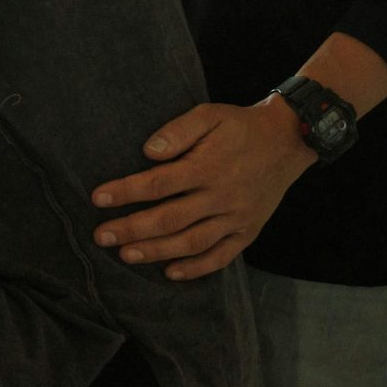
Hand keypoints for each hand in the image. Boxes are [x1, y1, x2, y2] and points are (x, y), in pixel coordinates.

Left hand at [89, 99, 317, 279]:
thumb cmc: (241, 126)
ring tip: (126, 255)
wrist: (288, 141)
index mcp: (207, 166)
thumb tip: (149, 151)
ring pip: (192, 242)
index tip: (98, 199)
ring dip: (157, 252)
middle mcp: (221, 196)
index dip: (126, 192)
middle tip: (101, 236)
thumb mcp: (210, 114)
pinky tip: (171, 273)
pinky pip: (222, 256)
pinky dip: (197, 268)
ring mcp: (236, 217)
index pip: (158, 183)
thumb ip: (179, 130)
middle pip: (170, 218)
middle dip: (132, 229)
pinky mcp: (248, 231)